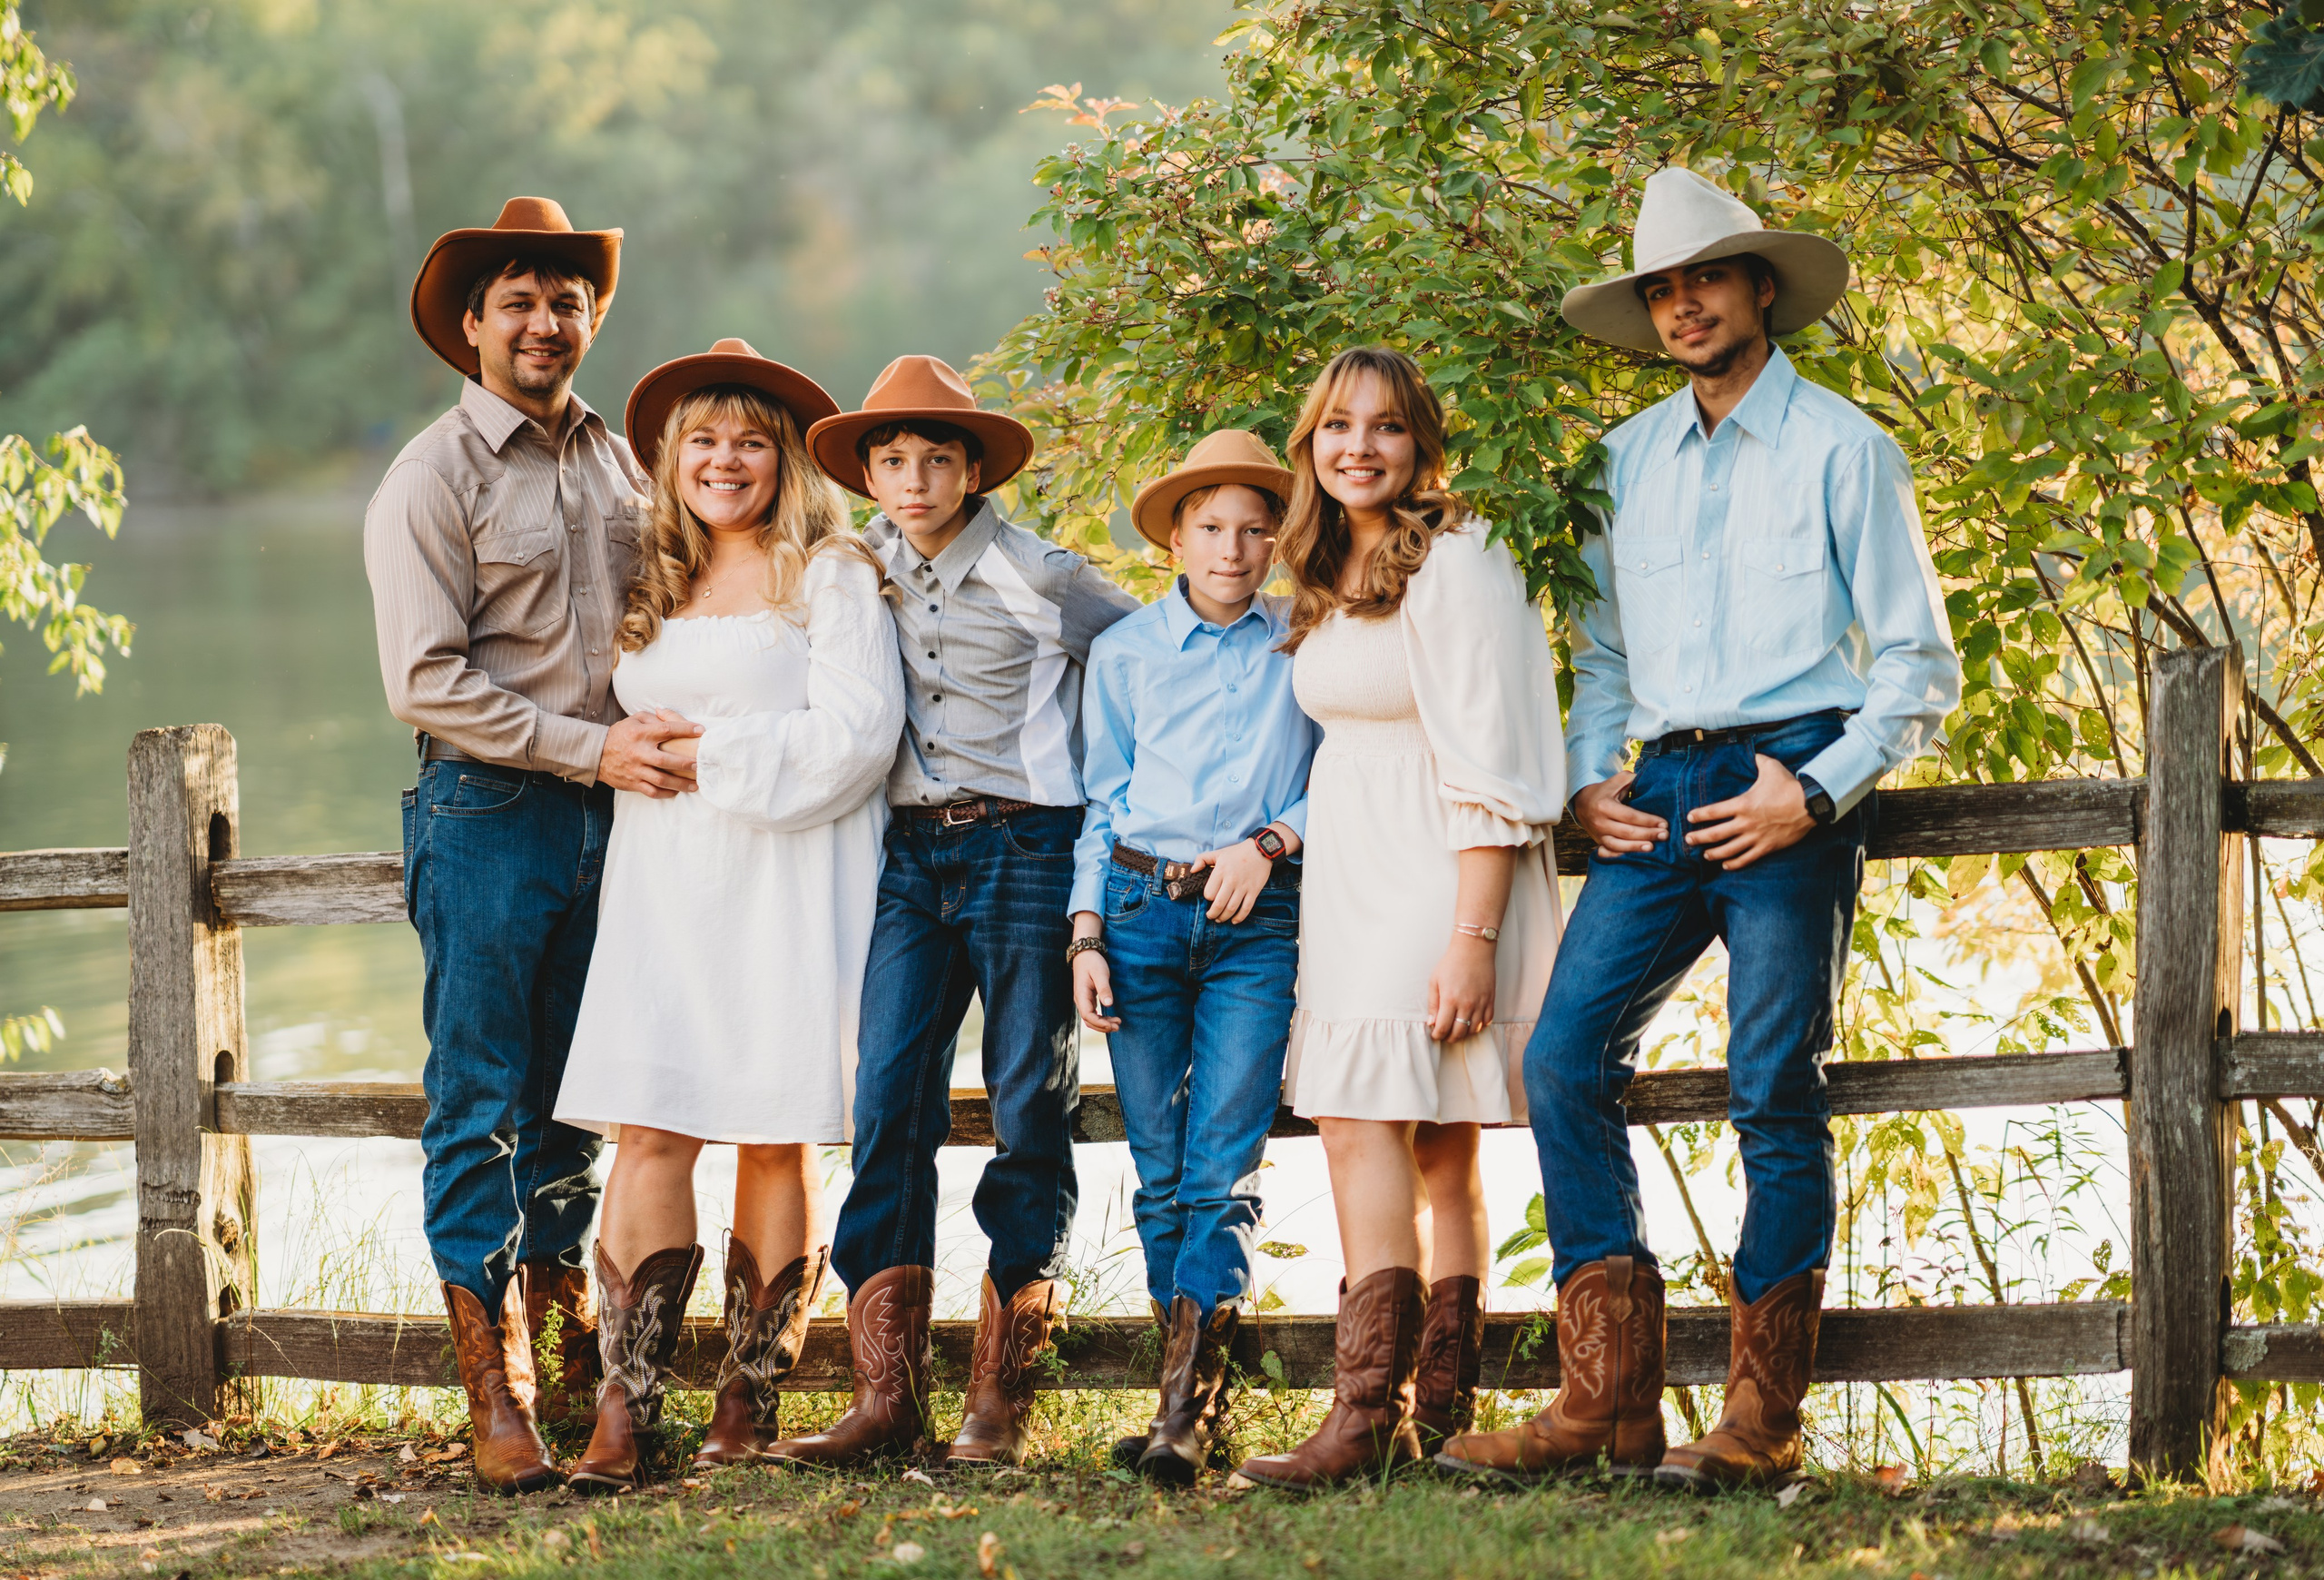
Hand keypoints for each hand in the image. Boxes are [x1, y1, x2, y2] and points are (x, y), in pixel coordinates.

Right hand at [597, 709, 702, 796]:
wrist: (596, 753)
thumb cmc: (621, 734)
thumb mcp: (634, 720)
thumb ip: (653, 718)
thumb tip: (670, 715)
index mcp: (640, 734)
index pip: (666, 730)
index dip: (685, 729)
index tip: (701, 731)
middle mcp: (638, 752)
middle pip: (665, 760)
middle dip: (684, 764)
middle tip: (699, 765)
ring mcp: (635, 770)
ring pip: (660, 780)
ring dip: (680, 784)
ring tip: (695, 785)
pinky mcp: (632, 783)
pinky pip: (652, 791)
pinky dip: (666, 793)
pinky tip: (677, 791)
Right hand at [1072, 951, 1118, 1031]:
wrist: (1085, 953)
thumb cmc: (1093, 962)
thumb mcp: (1100, 974)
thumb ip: (1104, 989)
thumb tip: (1109, 1004)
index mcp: (1081, 995)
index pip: (1088, 1016)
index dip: (1100, 1023)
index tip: (1112, 1024)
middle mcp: (1080, 1000)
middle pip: (1089, 1020)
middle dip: (1103, 1026)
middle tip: (1118, 1026)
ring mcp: (1083, 1000)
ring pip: (1090, 1018)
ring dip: (1102, 1023)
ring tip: (1117, 1023)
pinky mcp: (1087, 998)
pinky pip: (1092, 1013)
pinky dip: (1101, 1018)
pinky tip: (1110, 1018)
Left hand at [1193, 838, 1273, 922]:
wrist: (1261, 850)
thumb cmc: (1237, 852)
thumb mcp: (1218, 853)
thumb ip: (1202, 859)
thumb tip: (1193, 870)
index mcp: (1221, 871)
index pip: (1209, 893)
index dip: (1207, 898)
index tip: (1209, 898)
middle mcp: (1231, 880)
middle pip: (1218, 904)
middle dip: (1212, 914)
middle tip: (1210, 916)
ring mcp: (1243, 887)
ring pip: (1231, 909)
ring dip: (1224, 917)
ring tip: (1220, 919)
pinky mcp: (1254, 891)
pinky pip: (1246, 908)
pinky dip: (1240, 917)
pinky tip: (1234, 920)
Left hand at [1426, 933, 1495, 1042]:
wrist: (1473, 950)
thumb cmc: (1451, 964)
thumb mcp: (1435, 981)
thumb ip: (1433, 1003)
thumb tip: (1431, 1023)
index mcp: (1450, 1000)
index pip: (1443, 1028)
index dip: (1437, 1035)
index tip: (1435, 1035)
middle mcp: (1466, 1005)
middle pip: (1459, 1033)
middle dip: (1450, 1038)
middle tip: (1445, 1035)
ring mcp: (1480, 1003)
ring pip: (1474, 1030)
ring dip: (1464, 1033)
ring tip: (1457, 1030)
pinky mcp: (1490, 1000)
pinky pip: (1487, 1021)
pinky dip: (1479, 1026)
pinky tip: (1472, 1022)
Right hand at [1572, 772, 1666, 857]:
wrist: (1583, 802)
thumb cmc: (1605, 791)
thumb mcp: (1617, 781)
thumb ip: (1633, 780)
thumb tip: (1652, 783)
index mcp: (1604, 805)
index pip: (1630, 816)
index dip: (1648, 821)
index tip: (1664, 823)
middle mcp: (1599, 822)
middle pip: (1627, 832)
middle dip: (1647, 834)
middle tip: (1665, 835)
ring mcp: (1598, 834)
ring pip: (1618, 845)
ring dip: (1636, 847)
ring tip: (1652, 847)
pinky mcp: (1598, 842)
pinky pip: (1609, 853)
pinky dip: (1622, 856)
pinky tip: (1635, 856)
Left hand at [1684, 753, 1813, 868]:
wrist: (1810, 804)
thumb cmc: (1789, 786)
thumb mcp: (1771, 767)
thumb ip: (1759, 761)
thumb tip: (1755, 754)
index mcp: (1742, 804)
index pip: (1713, 811)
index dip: (1699, 815)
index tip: (1689, 817)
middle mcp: (1745, 823)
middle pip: (1715, 834)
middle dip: (1699, 838)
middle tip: (1688, 840)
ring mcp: (1755, 837)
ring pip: (1728, 849)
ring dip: (1714, 853)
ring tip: (1704, 855)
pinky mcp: (1767, 847)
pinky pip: (1747, 858)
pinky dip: (1735, 863)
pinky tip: (1726, 865)